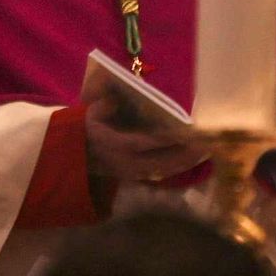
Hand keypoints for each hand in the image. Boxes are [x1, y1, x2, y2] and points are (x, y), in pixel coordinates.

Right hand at [80, 103, 210, 193]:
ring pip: (159, 170)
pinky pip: (155, 175)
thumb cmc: (83, 128)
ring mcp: (127, 172)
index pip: (144, 142)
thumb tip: (119, 99)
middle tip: (206, 146)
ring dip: (181, 163)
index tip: (186, 133)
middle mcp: (123, 162)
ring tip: (204, 154)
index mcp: (114, 145)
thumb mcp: (91, 113)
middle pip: (159, 161)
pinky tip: (188, 163)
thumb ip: (106, 105)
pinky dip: (173, 169)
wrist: (69, 155)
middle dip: (183, 155)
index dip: (165, 139)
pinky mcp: (129, 176)